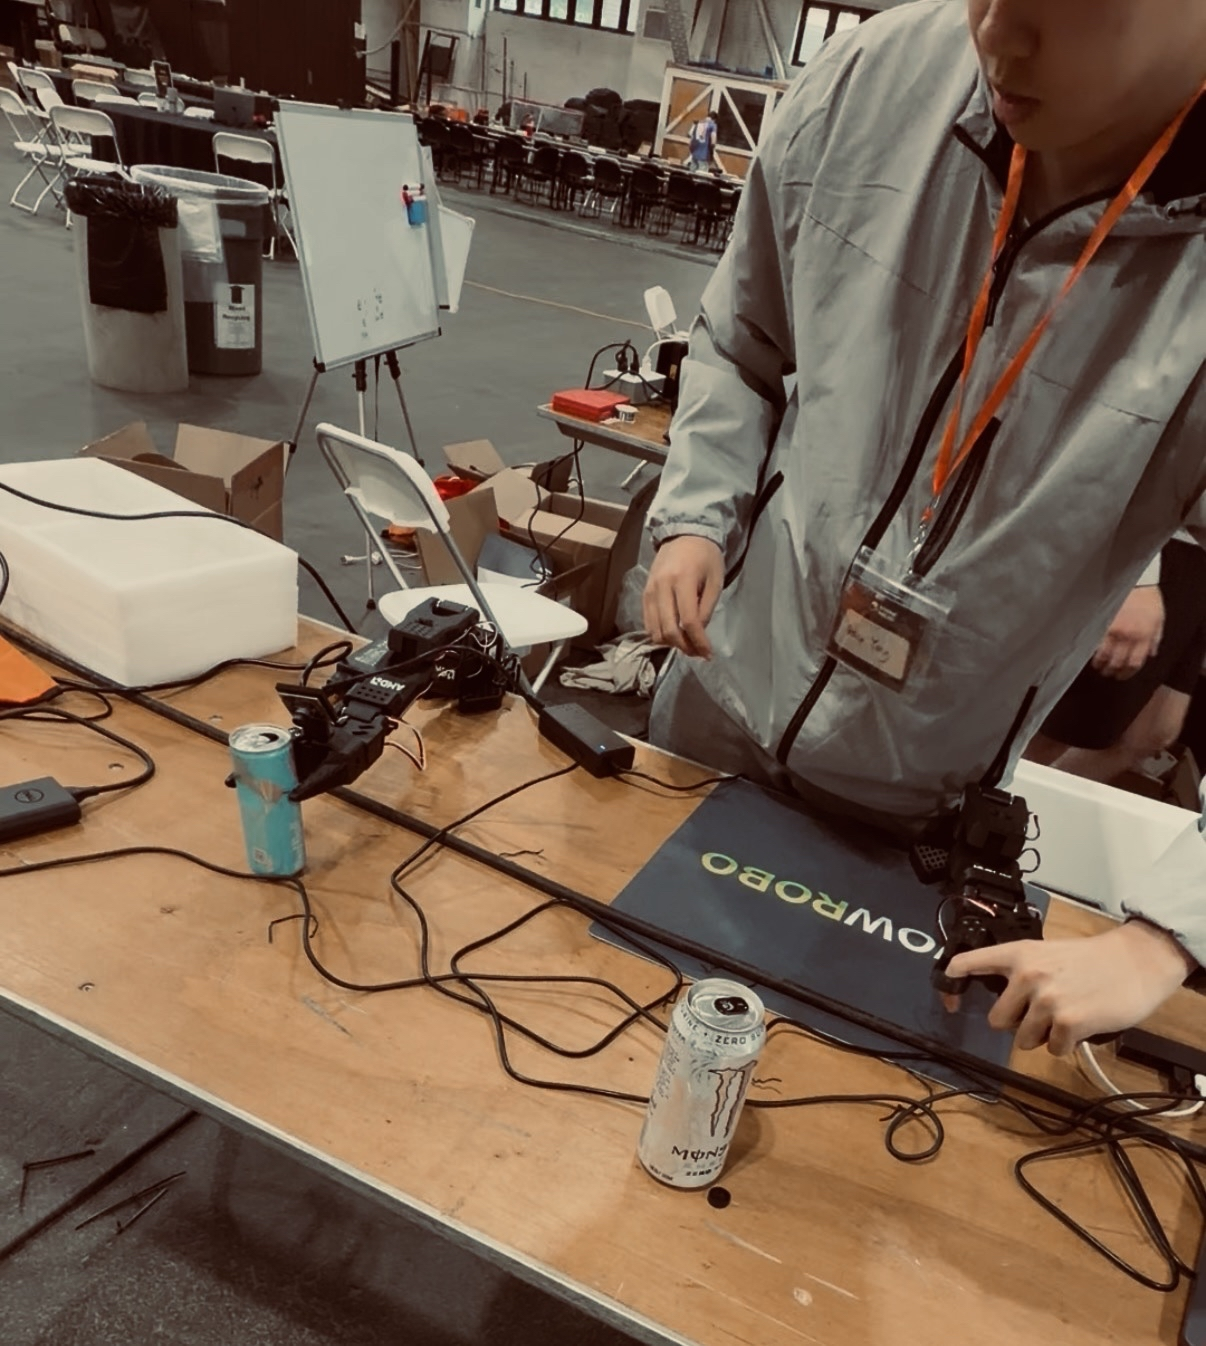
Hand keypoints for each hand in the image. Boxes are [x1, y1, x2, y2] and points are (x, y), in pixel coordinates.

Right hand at [643, 536, 724, 658]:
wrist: (683, 536)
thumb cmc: (705, 557)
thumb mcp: (715, 580)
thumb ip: (706, 608)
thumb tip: (698, 634)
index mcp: (682, 580)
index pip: (689, 621)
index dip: (699, 642)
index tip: (708, 654)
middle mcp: (662, 587)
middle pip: (669, 630)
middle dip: (685, 647)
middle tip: (698, 653)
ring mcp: (649, 591)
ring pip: (655, 630)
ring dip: (671, 644)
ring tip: (687, 644)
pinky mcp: (644, 594)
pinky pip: (648, 623)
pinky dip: (660, 634)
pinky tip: (674, 635)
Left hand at [944, 920, 1194, 1055]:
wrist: (1135, 962)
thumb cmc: (1092, 959)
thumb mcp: (1048, 954)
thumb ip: (1022, 970)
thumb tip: (1003, 999)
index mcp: (1018, 954)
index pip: (969, 962)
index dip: (952, 982)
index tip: (949, 997)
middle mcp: (1026, 975)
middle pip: (998, 1020)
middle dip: (1018, 1023)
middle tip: (1043, 1012)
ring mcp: (1046, 1000)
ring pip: (1024, 1039)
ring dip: (1044, 1035)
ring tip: (1067, 1015)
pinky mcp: (1068, 1022)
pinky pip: (1053, 1049)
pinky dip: (1066, 1044)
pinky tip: (1081, 1026)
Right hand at [1091, 586, 1164, 679]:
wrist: (1133, 580)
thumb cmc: (1147, 597)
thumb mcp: (1159, 618)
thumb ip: (1155, 638)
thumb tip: (1151, 654)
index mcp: (1144, 636)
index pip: (1135, 662)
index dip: (1127, 673)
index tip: (1121, 675)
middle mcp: (1128, 636)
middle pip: (1118, 662)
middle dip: (1113, 671)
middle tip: (1108, 673)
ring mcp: (1112, 630)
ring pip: (1104, 655)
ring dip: (1101, 664)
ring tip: (1098, 666)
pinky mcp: (1100, 623)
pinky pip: (1094, 643)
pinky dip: (1092, 652)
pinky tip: (1089, 654)